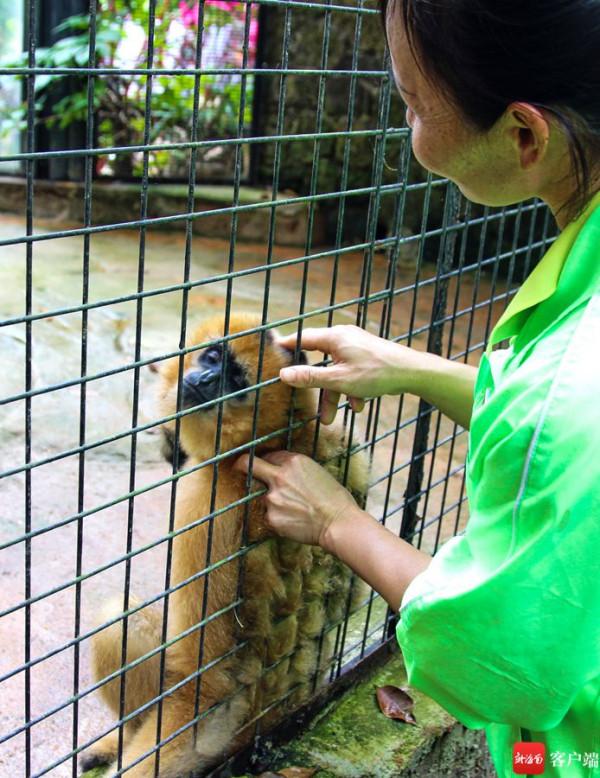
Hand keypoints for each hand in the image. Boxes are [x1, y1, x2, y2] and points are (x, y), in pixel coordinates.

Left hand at [234, 450, 359, 546]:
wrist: (339, 524)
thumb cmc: (335, 498)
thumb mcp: (317, 471)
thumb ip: (295, 469)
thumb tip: (281, 469)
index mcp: (293, 461)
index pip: (270, 455)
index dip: (268, 461)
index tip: (265, 466)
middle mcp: (279, 476)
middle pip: (248, 465)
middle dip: (242, 465)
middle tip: (239, 469)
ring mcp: (272, 498)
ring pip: (261, 495)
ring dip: (271, 500)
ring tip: (292, 509)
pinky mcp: (271, 518)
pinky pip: (267, 515)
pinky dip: (277, 518)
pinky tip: (293, 521)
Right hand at [277, 325, 410, 423]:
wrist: (413, 373)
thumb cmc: (377, 373)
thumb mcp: (339, 380)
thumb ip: (310, 377)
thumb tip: (284, 374)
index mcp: (334, 337)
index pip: (302, 338)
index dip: (286, 348)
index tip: (272, 356)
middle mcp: (343, 338)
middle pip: (319, 361)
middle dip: (315, 386)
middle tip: (302, 400)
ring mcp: (356, 347)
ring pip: (336, 371)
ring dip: (334, 393)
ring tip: (330, 418)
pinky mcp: (366, 356)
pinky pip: (350, 372)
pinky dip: (350, 388)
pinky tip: (358, 405)